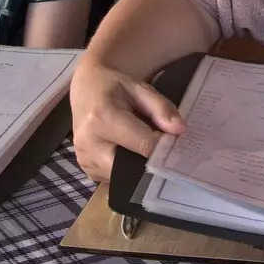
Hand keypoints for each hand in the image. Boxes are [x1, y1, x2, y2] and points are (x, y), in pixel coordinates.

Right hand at [70, 58, 185, 183]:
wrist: (85, 86)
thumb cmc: (113, 85)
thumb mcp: (139, 87)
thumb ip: (161, 108)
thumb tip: (180, 130)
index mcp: (102, 118)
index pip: (144, 146)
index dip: (162, 145)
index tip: (171, 138)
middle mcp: (89, 143)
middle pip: (131, 167)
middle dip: (149, 161)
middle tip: (159, 148)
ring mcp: (84, 159)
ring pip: (123, 176)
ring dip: (136, 166)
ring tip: (140, 146)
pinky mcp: (86, 169)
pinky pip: (113, 177)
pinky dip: (124, 168)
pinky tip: (127, 151)